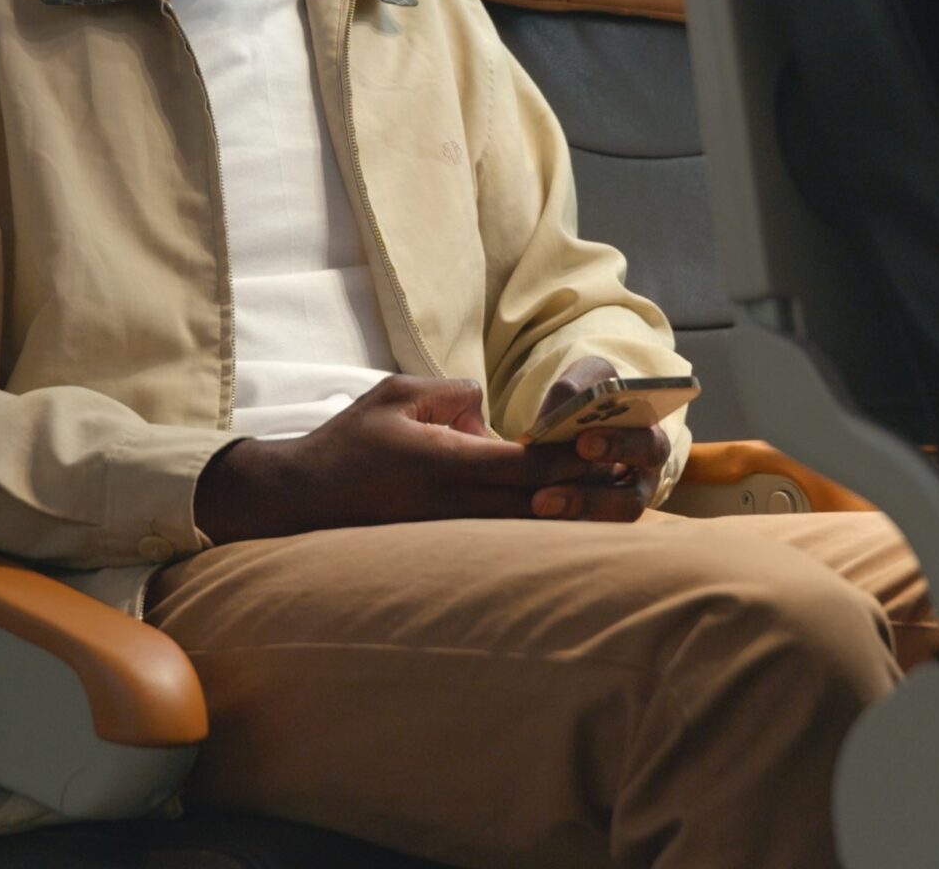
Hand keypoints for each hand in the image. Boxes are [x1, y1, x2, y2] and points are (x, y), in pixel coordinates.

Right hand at [193, 374, 618, 542]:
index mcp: (447, 463)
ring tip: (621, 503)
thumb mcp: (396, 395)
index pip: (524, 463)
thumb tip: (489, 409)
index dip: (569, 458)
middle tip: (636, 480)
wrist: (302, 500)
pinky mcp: (447, 545)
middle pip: (539, 503)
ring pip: (528, 530)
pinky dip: (542, 533)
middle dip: (590, 492)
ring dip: (575, 518)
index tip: (606, 446)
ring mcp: (453, 531)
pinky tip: (573, 526)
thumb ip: (450, 394)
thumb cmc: (348, 443)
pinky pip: (505, 541)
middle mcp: (457, 504)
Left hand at [525, 357, 670, 523]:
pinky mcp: (589, 524)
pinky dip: (552, 527)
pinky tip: (523, 516)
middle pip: (628, 501)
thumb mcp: (585, 380)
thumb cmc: (587, 395)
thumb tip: (560, 412)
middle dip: (587, 498)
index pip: (648, 447)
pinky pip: (577, 536)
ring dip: (568, 519)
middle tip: (545, 494)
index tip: (583, 442)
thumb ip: (575, 389)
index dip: (620, 446)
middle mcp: (640, 483)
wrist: (572, 420)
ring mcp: (616, 510)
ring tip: (535, 506)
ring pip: (602, 527)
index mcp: (648, 441)